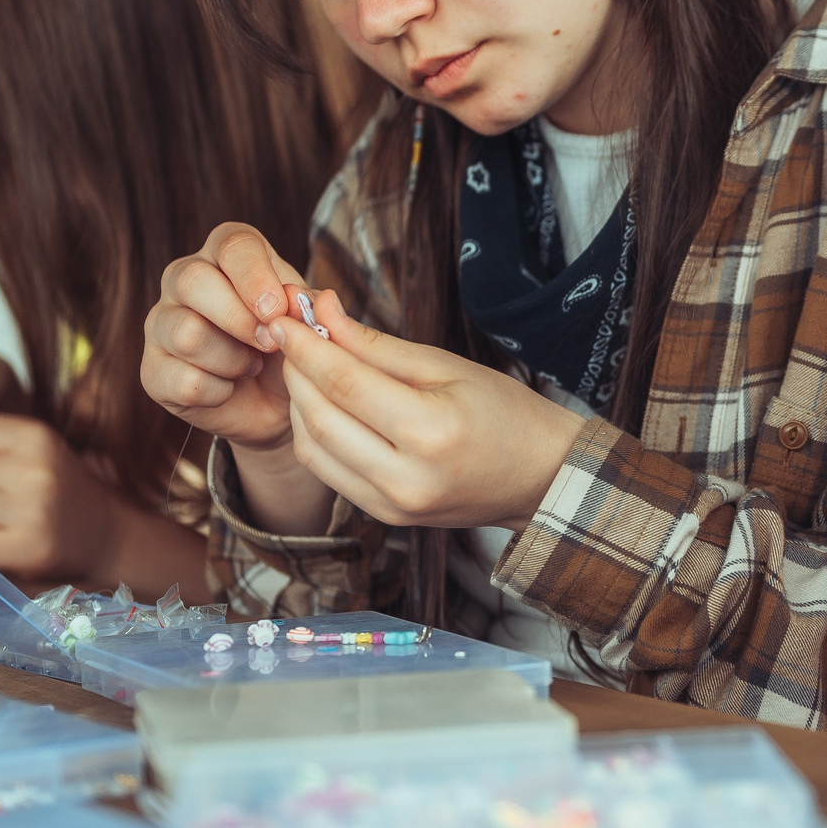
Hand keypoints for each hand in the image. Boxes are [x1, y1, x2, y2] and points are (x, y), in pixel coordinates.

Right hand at [142, 222, 309, 454]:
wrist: (276, 402)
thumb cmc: (291, 346)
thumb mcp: (309, 321)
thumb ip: (308, 305)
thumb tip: (297, 298)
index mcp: (226, 253)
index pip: (233, 245)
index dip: (256, 277)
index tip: (276, 310)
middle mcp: (184, 278)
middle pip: (194, 281)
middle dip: (240, 319)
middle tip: (271, 344)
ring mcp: (161, 323)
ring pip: (187, 334)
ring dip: (233, 360)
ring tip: (251, 366)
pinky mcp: (153, 369)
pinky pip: (184, 380)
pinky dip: (219, 392)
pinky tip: (229, 388)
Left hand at [275, 288, 587, 531]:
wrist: (541, 477)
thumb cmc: (506, 413)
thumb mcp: (447, 366)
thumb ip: (377, 345)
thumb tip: (321, 311)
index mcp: (431, 432)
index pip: (344, 383)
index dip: (306, 346)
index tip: (285, 316)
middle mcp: (406, 477)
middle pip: (321, 417)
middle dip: (297, 371)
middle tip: (291, 335)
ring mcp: (393, 505)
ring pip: (313, 449)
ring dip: (300, 403)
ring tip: (307, 367)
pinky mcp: (385, 516)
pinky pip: (329, 472)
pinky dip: (315, 434)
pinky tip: (323, 405)